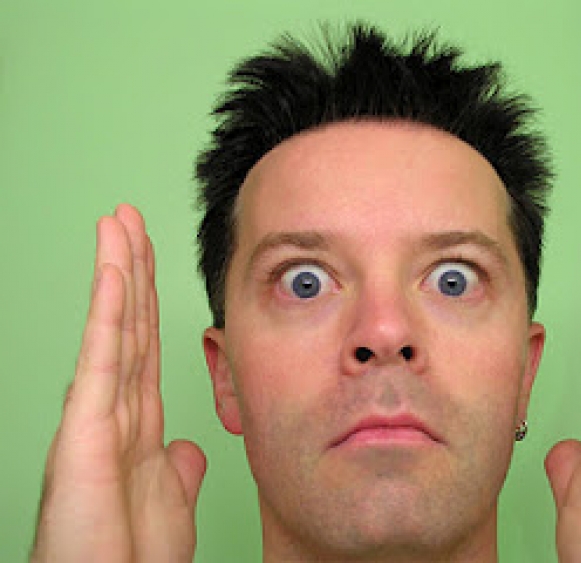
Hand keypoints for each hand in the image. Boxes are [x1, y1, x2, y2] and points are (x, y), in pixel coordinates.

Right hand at [31, 205, 206, 561]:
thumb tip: (188, 445)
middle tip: (130, 216)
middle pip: (129, 323)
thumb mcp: (167, 500)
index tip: (150, 254)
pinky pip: (103, 359)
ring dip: (118, 271)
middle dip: (131, 268)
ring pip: (113, 328)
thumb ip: (177, 466)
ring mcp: (94, 416)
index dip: (149, 297)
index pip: (145, 342)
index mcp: (134, 422)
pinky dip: (109, 312)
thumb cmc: (130, 554)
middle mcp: (111, 410)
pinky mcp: (83, 432)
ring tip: (118, 221)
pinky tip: (115, 269)